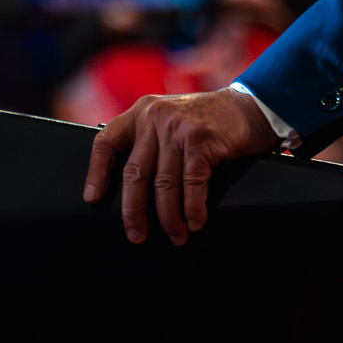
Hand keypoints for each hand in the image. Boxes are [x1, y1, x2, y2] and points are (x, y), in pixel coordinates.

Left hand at [83, 88, 277, 243]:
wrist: (249, 107)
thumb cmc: (208, 120)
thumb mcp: (170, 119)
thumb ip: (150, 140)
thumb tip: (132, 190)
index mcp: (141, 112)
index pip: (107, 140)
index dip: (97, 172)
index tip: (93, 199)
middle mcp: (155, 116)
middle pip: (135, 173)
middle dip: (134, 211)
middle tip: (136, 234)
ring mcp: (177, 127)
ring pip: (163, 184)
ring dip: (169, 217)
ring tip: (176, 235)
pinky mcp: (200, 139)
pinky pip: (191, 183)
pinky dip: (192, 208)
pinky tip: (195, 222)